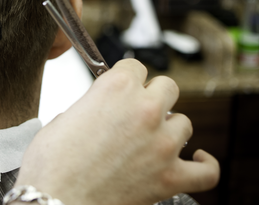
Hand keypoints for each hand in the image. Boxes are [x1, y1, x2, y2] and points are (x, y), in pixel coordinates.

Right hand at [15, 59, 219, 204]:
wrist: (56, 200)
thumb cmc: (52, 164)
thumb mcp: (64, 117)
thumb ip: (91, 106)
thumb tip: (102, 113)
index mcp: (116, 87)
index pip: (136, 67)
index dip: (127, 79)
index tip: (123, 88)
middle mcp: (144, 110)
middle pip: (167, 87)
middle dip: (152, 97)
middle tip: (136, 113)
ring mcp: (162, 144)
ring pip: (184, 123)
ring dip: (169, 129)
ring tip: (153, 140)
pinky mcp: (170, 177)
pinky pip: (206, 171)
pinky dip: (204, 165)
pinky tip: (196, 158)